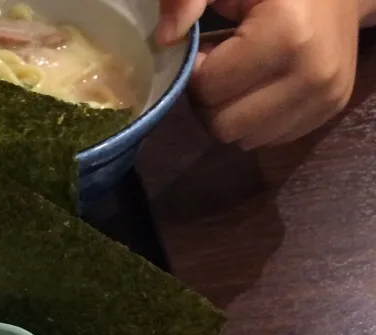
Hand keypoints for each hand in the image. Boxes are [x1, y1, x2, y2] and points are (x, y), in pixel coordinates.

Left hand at [156, 0, 362, 148]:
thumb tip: (165, 39)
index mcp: (288, 35)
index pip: (209, 88)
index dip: (197, 70)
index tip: (208, 47)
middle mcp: (312, 74)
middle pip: (223, 125)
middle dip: (210, 100)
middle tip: (220, 67)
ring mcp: (325, 98)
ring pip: (243, 140)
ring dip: (230, 113)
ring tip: (242, 76)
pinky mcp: (329, 112)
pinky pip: (267, 139)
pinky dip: (254, 120)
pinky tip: (262, 86)